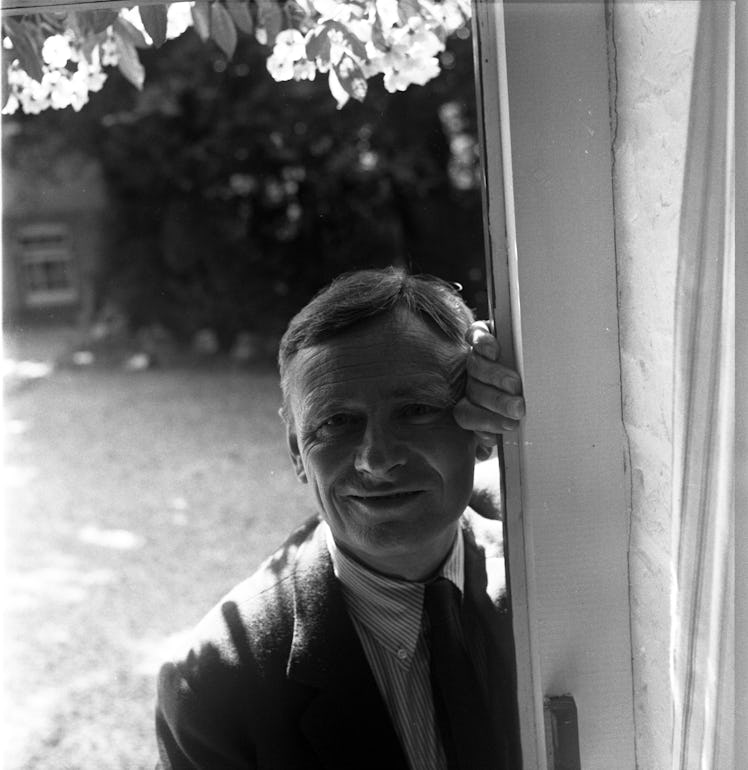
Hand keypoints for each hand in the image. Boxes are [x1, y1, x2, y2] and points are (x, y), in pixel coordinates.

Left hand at [453, 321, 524, 454]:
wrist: (523, 354)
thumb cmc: (519, 396)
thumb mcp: (513, 417)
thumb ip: (503, 430)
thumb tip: (488, 448)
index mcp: (471, 403)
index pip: (468, 415)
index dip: (485, 422)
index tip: (508, 427)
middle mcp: (469, 381)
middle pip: (475, 392)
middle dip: (497, 402)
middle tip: (518, 408)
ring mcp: (473, 357)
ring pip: (475, 367)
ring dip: (494, 376)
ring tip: (515, 384)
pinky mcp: (480, 333)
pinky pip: (474, 335)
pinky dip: (482, 342)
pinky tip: (493, 349)